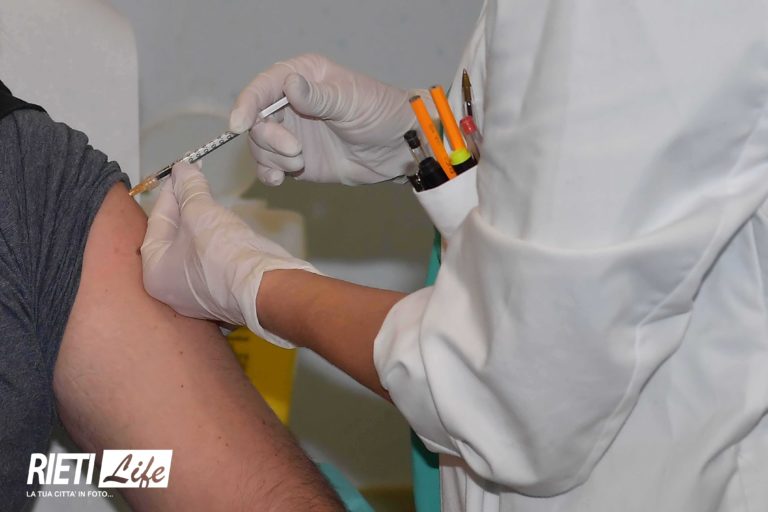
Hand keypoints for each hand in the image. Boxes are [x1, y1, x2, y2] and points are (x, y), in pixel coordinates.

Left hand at [140, 162, 316, 347]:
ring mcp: (198, 295)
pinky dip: (216, 242)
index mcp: (154, 272)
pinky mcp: (223, 294)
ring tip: (211, 200)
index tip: (181, 171)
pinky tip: (225, 226)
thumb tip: (183, 168)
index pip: (158, 222)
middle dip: (186, 207)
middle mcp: (171, 288)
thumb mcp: (200, 211)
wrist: (264, 286)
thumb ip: (188, 187)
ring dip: (202, 224)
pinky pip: (212, 261)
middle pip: (175, 237)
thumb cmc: (221, 251)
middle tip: (195, 181)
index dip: (171, 192)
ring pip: (194, 249)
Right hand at [230, 53, 420, 185]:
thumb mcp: (351, 100)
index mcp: (302, 77)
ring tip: (300, 162)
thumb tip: (290, 85)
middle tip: (294, 150)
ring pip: (260, 145)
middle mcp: (290, 103)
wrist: (397, 149)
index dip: (247, 104)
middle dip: (268, 137)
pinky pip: (270, 166)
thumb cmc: (381, 113)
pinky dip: (269, 173)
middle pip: (255, 119)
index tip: (239, 123)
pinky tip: (281, 179)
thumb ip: (319, 97)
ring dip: (273, 157)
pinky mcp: (296, 159)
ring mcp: (292, 132)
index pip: (263, 86)